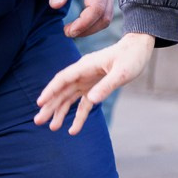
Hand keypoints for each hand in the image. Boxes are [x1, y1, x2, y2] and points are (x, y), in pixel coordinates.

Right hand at [35, 32, 154, 133]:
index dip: (50, 91)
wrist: (139, 48)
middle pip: (62, 91)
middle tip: (38, 121)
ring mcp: (87, 81)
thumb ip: (107, 85)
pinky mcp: (94, 87)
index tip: (40, 103)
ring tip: (52, 128)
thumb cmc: (131, 57)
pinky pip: (83, 104)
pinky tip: (73, 130)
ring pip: (69, 98)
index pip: (63, 79)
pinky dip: (78, 116)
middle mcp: (83, 73)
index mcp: (85, 66)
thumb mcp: (122, 72)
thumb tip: (92, 100)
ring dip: (60, 112)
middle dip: (50, 106)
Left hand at [49, 0, 112, 38]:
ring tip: (72, 29)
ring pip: (107, 18)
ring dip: (91, 28)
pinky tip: (79, 23)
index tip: (68, 30)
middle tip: (67, 32)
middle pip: (105, 17)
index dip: (84, 23)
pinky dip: (93, 22)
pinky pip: (105, 14)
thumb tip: (55, 6)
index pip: (96, 7)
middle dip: (87, 30)